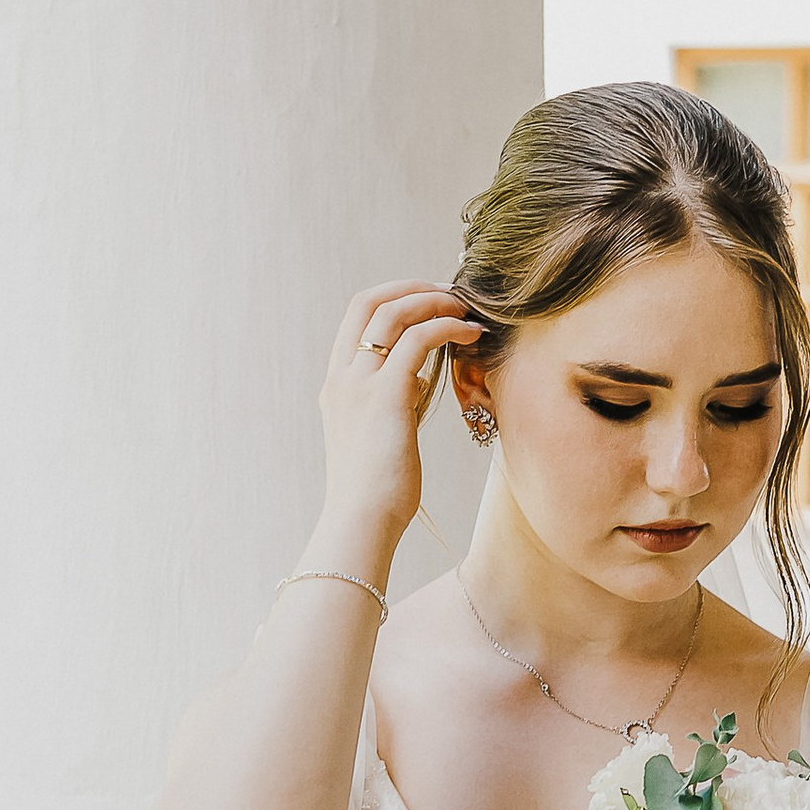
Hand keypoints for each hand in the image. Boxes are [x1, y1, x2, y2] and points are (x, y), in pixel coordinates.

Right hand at [315, 284, 478, 565]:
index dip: (395, 297)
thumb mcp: (378, 433)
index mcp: (337, 382)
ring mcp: (360, 382)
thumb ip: (391, 400)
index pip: (358, 315)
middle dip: (414, 288)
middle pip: (370, 301)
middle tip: (452, 294)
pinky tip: (472, 335)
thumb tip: (416, 379)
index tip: (429, 301)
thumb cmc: (376, 490)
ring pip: (395, 313)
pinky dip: (447, 327)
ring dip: (436, 302)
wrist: (361, 520)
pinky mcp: (386, 395)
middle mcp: (343, 375)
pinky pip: (418, 340)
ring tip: (468, 310)